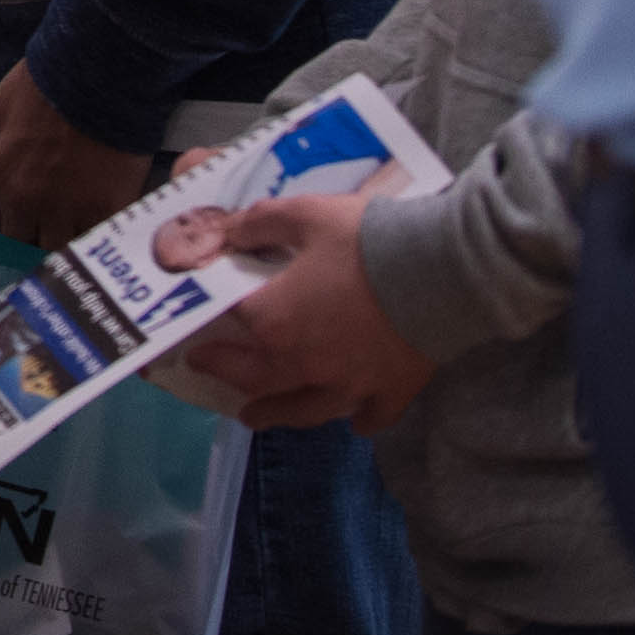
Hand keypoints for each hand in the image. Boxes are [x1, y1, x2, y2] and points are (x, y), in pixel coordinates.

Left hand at [0, 63, 159, 249]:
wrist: (93, 74)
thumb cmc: (44, 85)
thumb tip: (0, 187)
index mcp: (0, 178)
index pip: (2, 226)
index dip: (18, 225)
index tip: (30, 223)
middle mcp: (29, 201)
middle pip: (31, 244)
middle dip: (42, 236)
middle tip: (57, 226)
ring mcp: (69, 209)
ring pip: (66, 247)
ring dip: (72, 239)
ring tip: (83, 224)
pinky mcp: (107, 208)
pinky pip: (101, 237)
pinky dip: (102, 232)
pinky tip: (105, 221)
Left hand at [178, 192, 438, 432]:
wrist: (441, 270)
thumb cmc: (365, 239)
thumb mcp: (303, 213)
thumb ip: (260, 223)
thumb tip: (229, 231)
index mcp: (275, 321)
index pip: (230, 322)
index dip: (209, 318)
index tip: (193, 324)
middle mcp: (304, 363)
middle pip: (256, 378)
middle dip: (228, 377)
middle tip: (210, 374)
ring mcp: (350, 384)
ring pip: (305, 409)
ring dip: (277, 414)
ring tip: (257, 418)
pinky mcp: (392, 392)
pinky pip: (371, 416)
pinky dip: (358, 420)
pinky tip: (354, 421)